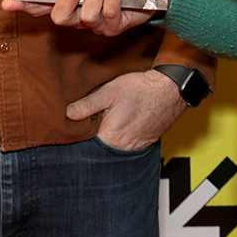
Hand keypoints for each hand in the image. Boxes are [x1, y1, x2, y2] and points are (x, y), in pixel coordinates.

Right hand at [1, 0, 153, 35]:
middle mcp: (77, 16)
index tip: (8, 2)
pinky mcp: (114, 26)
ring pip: (88, 16)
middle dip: (67, 0)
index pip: (40, 5)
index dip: (24, 5)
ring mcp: (95, 24)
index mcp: (68, 2)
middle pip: (61, 17)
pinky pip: (110, 15)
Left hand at [68, 70, 184, 149]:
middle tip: (92, 118)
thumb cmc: (140, 89)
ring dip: (106, 135)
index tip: (76, 123)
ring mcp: (134, 147)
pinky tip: (120, 122)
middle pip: (98, 146)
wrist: (168, 90)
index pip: (85, 143)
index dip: (79, 132)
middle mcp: (121, 147)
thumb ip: (87, 105)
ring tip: (107, 119)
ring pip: (111, 145)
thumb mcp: (109, 92)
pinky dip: (120, 136)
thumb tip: (68, 114)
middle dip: (92, 134)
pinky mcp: (142, 144)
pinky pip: (124, 144)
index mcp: (109, 137)